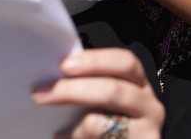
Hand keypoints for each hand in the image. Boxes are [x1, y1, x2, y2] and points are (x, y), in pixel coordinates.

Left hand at [33, 48, 164, 137]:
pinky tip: (63, 137)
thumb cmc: (103, 120)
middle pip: (112, 90)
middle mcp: (150, 106)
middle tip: (40, 93)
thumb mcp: (101, 99)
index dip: (95, 60)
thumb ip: (89, 83)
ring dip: (73, 124)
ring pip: (102, 123)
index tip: (63, 65)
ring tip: (56, 129)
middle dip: (71, 90)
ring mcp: (148, 131)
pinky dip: (76, 137)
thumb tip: (49, 73)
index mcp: (139, 83)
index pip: (125, 62)